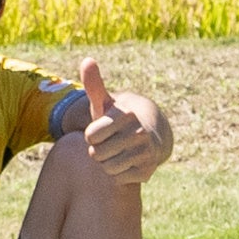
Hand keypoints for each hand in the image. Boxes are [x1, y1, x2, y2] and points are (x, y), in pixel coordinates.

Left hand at [72, 59, 167, 182]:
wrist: (152, 134)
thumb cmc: (120, 119)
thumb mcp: (107, 102)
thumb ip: (94, 84)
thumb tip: (86, 60)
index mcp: (126, 116)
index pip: (91, 136)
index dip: (92, 135)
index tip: (100, 130)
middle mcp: (139, 134)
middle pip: (96, 154)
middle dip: (98, 150)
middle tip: (109, 142)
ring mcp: (146, 153)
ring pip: (106, 168)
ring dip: (106, 163)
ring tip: (116, 152)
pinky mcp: (147, 171)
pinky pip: (117, 178)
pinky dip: (118, 174)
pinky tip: (126, 162)